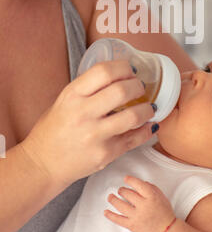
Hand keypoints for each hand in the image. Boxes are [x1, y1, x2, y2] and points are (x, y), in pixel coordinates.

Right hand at [20, 61, 156, 188]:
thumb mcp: (65, 100)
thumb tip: (121, 75)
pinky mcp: (105, 154)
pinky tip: (149, 125)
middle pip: (122, 91)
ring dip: (147, 109)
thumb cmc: (55, 129)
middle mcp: (83, 113)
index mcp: (72, 95)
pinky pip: (135, 139)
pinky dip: (147, 129)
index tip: (130, 70)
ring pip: (133, 116)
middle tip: (140, 87)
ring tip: (148, 107)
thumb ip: (89, 88)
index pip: (104, 71)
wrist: (43, 164)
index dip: (123, 67)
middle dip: (138, 86)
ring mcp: (95, 135)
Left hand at [104, 176, 175, 231]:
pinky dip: (110, 215)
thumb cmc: (165, 215)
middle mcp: (143, 205)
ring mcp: (136, 216)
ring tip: (111, 197)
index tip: (126, 178)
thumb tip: (141, 182)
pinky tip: (106, 212)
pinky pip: (118, 219)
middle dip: (122, 190)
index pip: (138, 184)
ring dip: (113, 199)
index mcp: (151, 197)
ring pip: (120, 205)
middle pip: (127, 193)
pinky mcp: (131, 225)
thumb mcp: (162, 197)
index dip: (130, 180)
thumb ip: (152, 188)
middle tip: (120, 190)